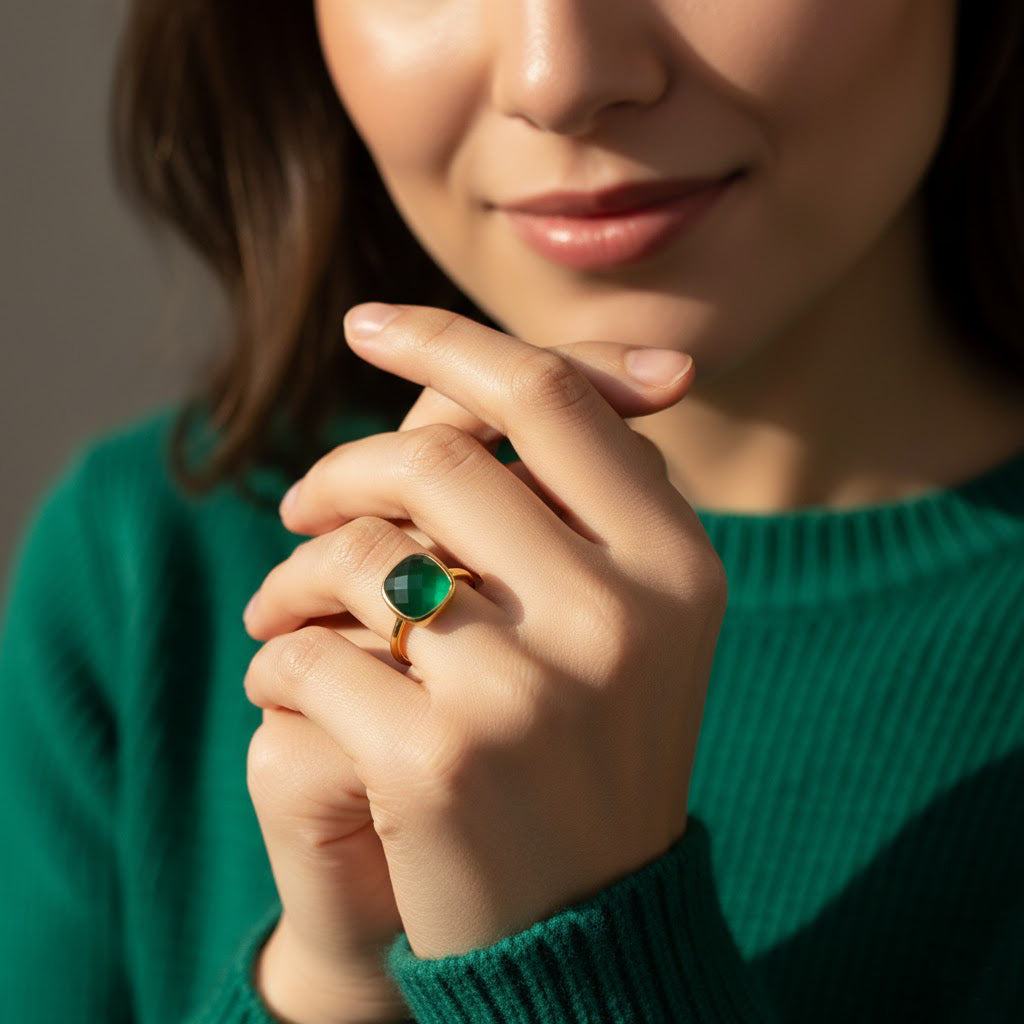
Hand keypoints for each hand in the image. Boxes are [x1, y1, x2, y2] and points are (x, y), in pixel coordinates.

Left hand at [243, 304, 725, 968]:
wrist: (579, 931)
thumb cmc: (587, 754)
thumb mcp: (624, 621)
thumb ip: (577, 500)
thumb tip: (494, 379)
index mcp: (678, 566)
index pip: (549, 397)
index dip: (447, 341)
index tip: (368, 323)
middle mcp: (622, 617)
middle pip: (440, 461)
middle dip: (344, 469)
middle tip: (300, 508)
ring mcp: (532, 691)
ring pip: (364, 552)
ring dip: (294, 572)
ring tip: (275, 609)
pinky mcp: (440, 762)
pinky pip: (307, 653)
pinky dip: (277, 660)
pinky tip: (288, 693)